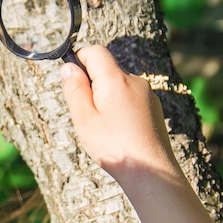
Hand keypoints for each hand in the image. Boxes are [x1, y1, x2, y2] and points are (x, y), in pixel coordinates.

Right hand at [61, 45, 176, 184]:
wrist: (151, 171)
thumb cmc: (114, 147)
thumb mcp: (84, 118)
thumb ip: (75, 89)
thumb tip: (69, 68)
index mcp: (116, 79)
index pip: (95, 51)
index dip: (79, 58)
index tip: (71, 79)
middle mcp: (135, 81)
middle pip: (107, 69)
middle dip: (91, 84)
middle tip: (86, 113)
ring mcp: (147, 94)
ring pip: (119, 85)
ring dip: (106, 98)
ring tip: (103, 127)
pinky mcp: (153, 108)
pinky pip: (130, 98)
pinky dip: (120, 108)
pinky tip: (118, 132)